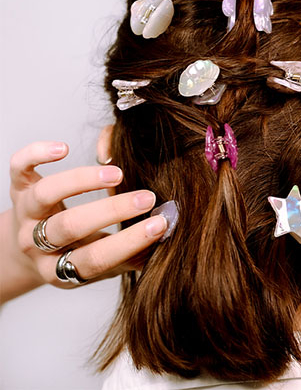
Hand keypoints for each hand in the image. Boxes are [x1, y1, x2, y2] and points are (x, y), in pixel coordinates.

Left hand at [3, 141, 166, 300]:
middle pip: (69, 227)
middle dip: (111, 211)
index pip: (94, 259)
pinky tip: (64, 148)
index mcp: (61, 269)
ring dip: (83, 181)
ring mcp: (26, 213)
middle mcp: (37, 243)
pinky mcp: (19, 187)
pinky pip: (19, 167)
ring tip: (117, 174)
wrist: (25, 252)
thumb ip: (129, 255)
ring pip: (46, 195)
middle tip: (147, 198)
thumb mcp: (100, 264)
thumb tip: (165, 236)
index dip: (127, 243)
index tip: (159, 225)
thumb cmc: (75, 254)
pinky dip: (37, 154)